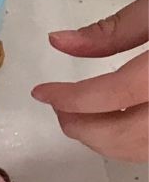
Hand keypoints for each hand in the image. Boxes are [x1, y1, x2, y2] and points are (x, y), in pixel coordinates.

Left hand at [31, 0, 148, 161]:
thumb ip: (112, 30)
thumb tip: (59, 42)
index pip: (113, 95)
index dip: (70, 99)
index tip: (43, 93)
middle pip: (128, 135)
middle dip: (84, 129)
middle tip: (61, 109)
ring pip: (145, 151)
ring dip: (108, 142)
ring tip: (85, 116)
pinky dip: (136, 144)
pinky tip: (121, 124)